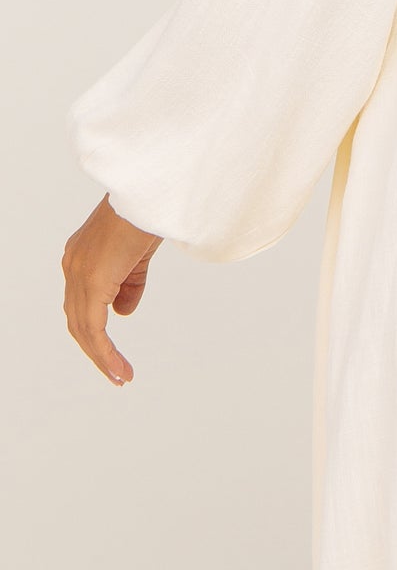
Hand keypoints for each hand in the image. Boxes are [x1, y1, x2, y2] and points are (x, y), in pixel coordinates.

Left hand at [62, 195, 162, 384]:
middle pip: (78, 321)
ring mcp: (79, 273)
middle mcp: (73, 266)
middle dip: (96, 350)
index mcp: (81, 258)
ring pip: (83, 328)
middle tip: (117, 373)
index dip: (95, 332)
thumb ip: (129, 285)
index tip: (112, 354)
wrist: (150, 193)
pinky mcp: (92, 280)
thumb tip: (122, 313)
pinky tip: (118, 367)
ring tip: (121, 376)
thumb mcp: (138, 256)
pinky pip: (93, 326)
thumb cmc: (148, 214)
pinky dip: (104, 350)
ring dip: (102, 357)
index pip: (82, 304)